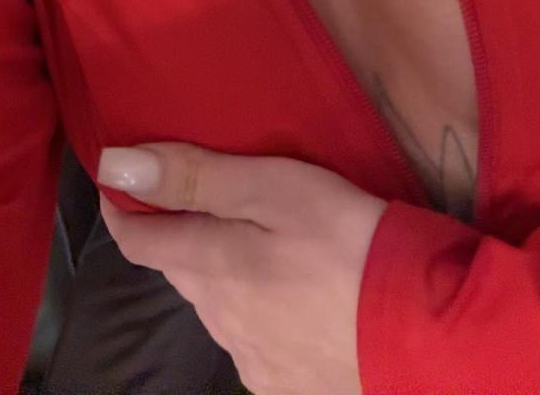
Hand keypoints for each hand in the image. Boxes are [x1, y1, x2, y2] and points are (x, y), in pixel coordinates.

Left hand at [97, 141, 388, 394]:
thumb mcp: (275, 188)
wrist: (422, 330)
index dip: (123, 207)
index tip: (122, 178)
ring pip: (216, 307)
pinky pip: (252, 341)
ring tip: (256, 243)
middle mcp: (219, 320)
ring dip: (220, 275)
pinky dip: (256, 313)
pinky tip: (290, 296)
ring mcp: (252, 359)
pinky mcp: (286, 385)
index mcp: (210, 268)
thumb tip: (117, 166)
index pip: (138, 240)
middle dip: (178, 235)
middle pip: (179, 271)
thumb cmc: (348, 239)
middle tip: (204, 196)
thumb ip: (196, 177)